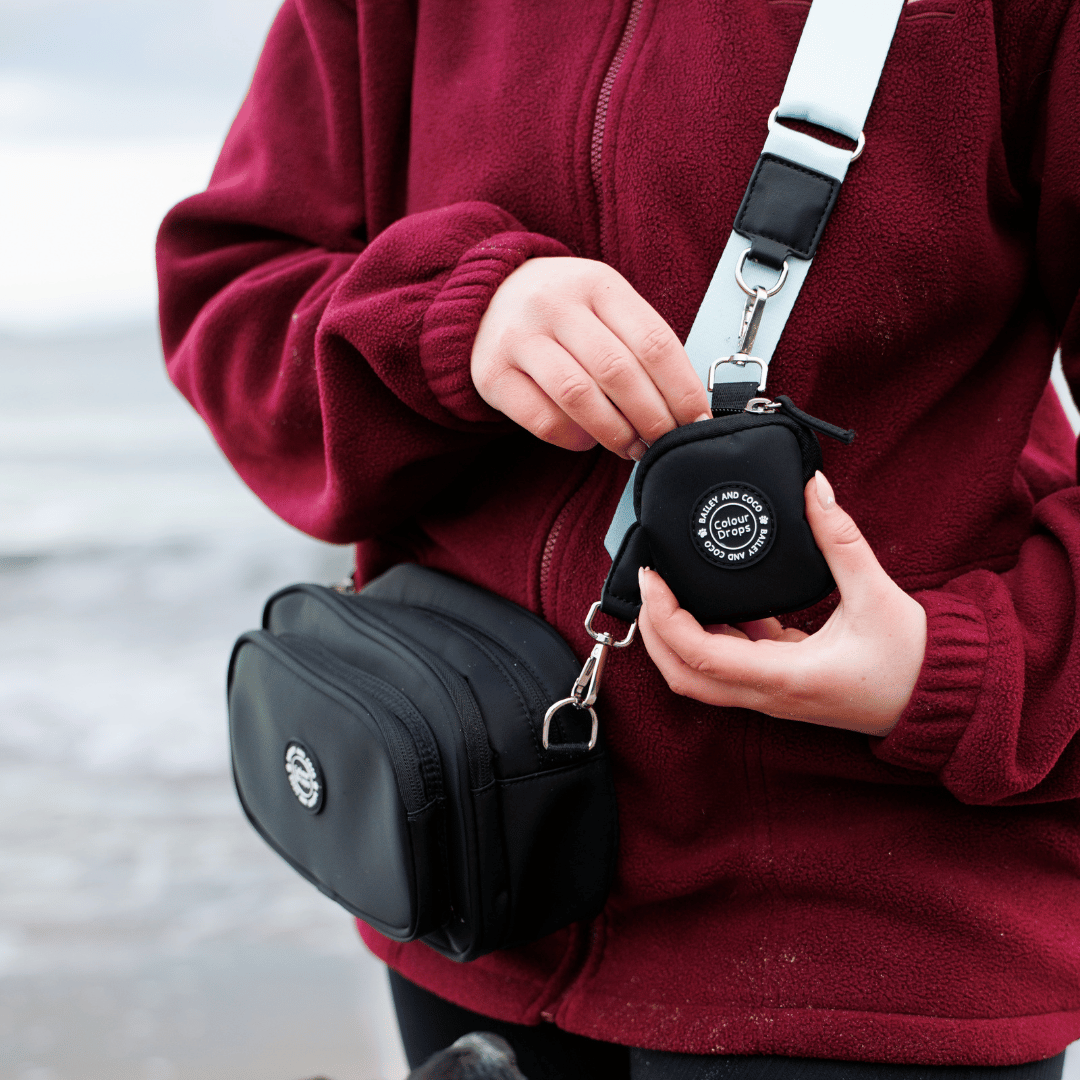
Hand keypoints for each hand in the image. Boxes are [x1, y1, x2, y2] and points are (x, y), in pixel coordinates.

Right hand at [471, 257, 710, 458]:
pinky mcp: (492, 372)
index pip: (653, 341)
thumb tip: (683, 405)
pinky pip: (542, 419)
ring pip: (579, 396)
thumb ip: (638, 343)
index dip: (682, 388)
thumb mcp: (603, 303)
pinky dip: (574, 438)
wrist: (488, 296)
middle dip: (652, 417)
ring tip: (633, 448)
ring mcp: (519, 337)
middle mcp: (554, 304)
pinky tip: (588, 440)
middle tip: (666, 442)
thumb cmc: (561, 309)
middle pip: (618, 371)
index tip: (697, 420)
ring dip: (615, 432)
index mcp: (597, 283)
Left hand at [637, 473, 926, 736]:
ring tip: (671, 587)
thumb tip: (813, 488)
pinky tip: (723, 603)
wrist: (942, 701)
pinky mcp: (781, 687)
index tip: (652, 577)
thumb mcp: (875, 592)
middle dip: (654, 632)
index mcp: (785, 676)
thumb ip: (839, 538)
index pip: (698, 654)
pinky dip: (714, 636)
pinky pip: (731, 665)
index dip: (664, 616)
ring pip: (702, 675)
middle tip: (649, 583)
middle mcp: (768, 695)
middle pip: (683, 674)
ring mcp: (771, 696)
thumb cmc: (912, 658)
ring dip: (678, 636)